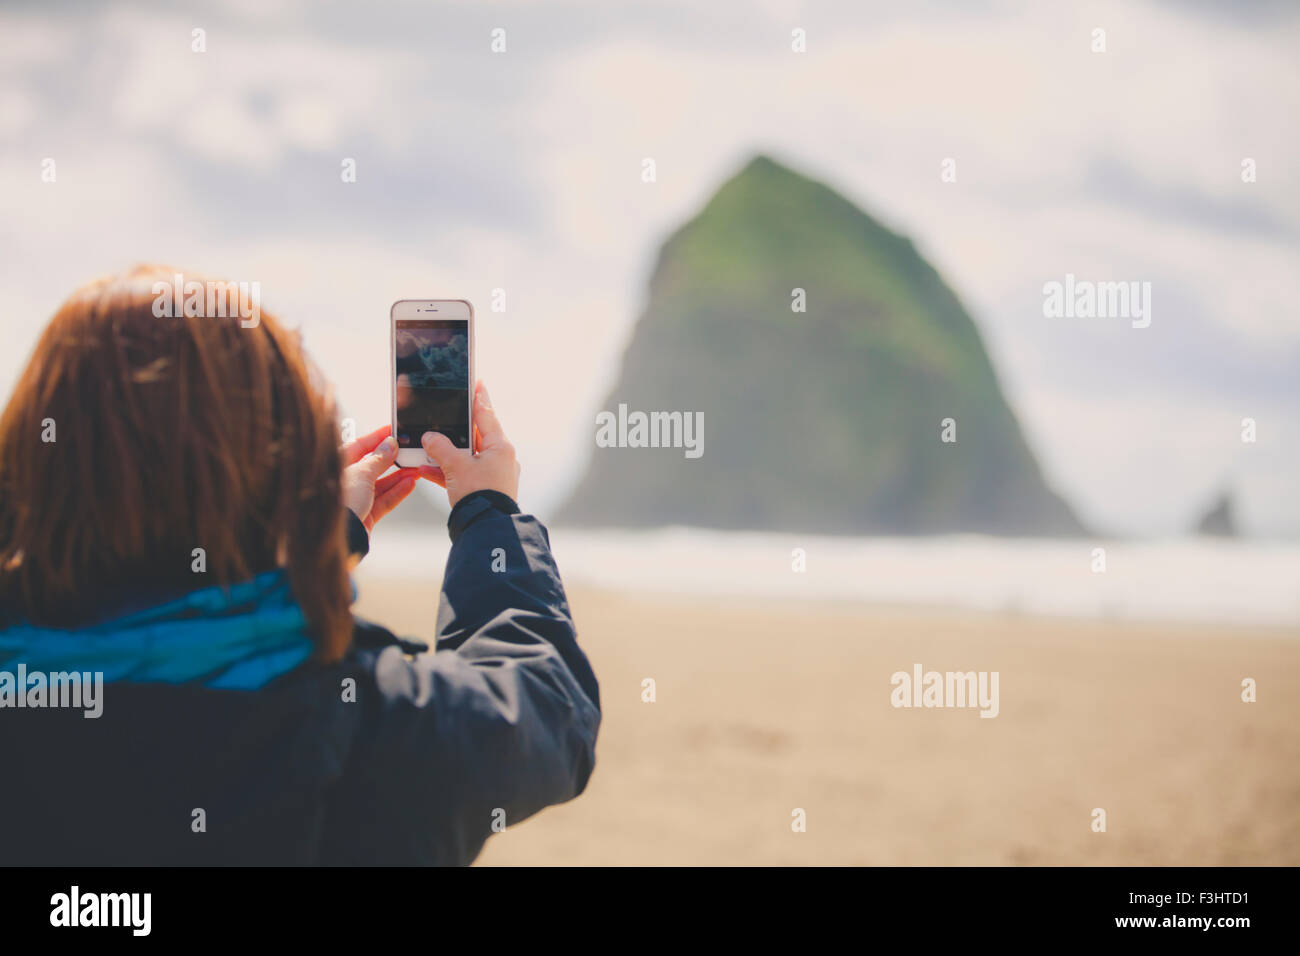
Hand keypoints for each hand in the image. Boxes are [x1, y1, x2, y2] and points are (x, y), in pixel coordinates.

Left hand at [341, 425, 419, 531]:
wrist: (339, 537)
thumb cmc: (339, 503)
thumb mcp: (362, 473)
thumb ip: (379, 459)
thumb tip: (389, 445)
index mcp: (338, 465)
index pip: (360, 445)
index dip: (377, 437)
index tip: (394, 431)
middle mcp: (345, 481)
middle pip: (372, 465)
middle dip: (392, 459)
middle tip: (408, 452)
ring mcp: (355, 499)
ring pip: (381, 484)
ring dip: (399, 477)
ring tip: (415, 470)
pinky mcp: (365, 514)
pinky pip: (384, 500)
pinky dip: (397, 492)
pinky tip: (409, 484)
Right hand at [419, 381, 519, 507]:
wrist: (485, 528)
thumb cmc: (478, 494)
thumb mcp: (455, 465)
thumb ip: (440, 447)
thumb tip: (429, 437)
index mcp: (500, 447)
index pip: (487, 415)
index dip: (479, 397)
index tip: (477, 382)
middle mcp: (500, 458)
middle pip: (474, 436)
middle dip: (455, 429)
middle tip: (445, 415)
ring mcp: (493, 475)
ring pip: (466, 456)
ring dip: (446, 452)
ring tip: (427, 445)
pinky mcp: (484, 489)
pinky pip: (463, 474)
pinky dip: (447, 471)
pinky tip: (426, 470)